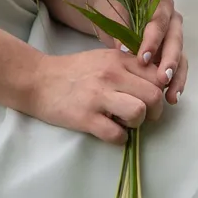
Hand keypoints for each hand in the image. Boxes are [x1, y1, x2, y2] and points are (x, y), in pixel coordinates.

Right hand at [29, 48, 166, 144]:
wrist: (37, 80)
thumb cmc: (72, 71)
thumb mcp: (102, 59)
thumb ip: (127, 67)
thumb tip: (155, 83)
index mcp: (117, 59)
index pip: (156, 75)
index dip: (160, 90)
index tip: (151, 99)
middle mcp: (111, 75)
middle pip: (154, 95)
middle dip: (154, 111)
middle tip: (143, 116)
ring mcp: (98, 96)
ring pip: (139, 112)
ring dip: (137, 124)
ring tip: (125, 122)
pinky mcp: (86, 117)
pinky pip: (117, 135)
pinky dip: (119, 138)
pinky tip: (110, 132)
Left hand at [100, 0, 187, 106]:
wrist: (111, 14)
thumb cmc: (112, 9)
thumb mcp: (113, 13)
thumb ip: (120, 27)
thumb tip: (125, 50)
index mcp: (160, 3)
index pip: (160, 21)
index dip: (153, 40)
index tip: (143, 59)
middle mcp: (172, 20)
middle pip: (175, 40)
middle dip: (169, 61)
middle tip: (162, 79)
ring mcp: (173, 39)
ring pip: (181, 57)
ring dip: (177, 77)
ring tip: (171, 96)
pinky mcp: (171, 55)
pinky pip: (178, 69)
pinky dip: (176, 83)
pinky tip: (171, 96)